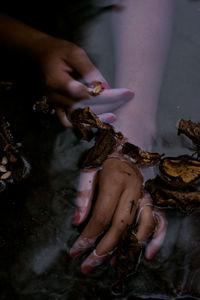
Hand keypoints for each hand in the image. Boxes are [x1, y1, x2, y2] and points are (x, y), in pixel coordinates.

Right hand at [33, 36, 133, 125]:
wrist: (42, 55)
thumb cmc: (60, 52)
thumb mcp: (76, 54)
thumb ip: (90, 71)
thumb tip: (105, 89)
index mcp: (57, 81)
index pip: (86, 94)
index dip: (107, 97)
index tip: (126, 93)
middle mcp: (54, 96)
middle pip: (83, 108)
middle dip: (107, 106)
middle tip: (125, 100)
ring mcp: (53, 104)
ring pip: (78, 117)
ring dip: (97, 118)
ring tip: (114, 115)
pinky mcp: (55, 107)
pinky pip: (67, 121)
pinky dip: (80, 125)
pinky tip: (94, 124)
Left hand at [70, 158, 166, 273]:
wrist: (129, 143)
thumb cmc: (106, 156)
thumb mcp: (89, 168)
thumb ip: (84, 193)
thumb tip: (77, 221)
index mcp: (115, 181)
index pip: (101, 216)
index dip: (88, 236)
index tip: (75, 251)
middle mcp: (134, 190)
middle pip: (120, 226)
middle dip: (103, 250)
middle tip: (88, 266)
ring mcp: (146, 195)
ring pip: (141, 228)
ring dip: (127, 249)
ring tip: (112, 265)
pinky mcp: (152, 199)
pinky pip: (160, 221)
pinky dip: (156, 240)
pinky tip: (146, 254)